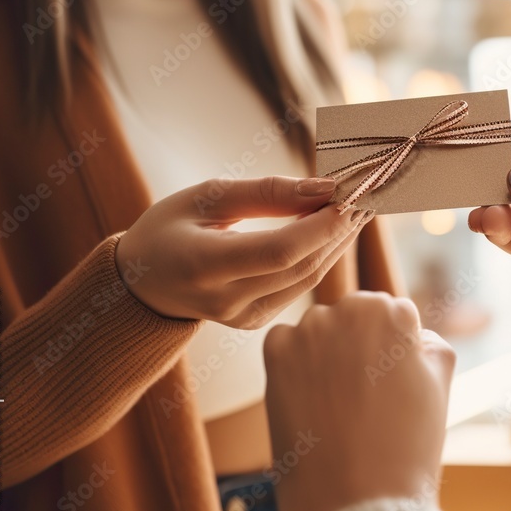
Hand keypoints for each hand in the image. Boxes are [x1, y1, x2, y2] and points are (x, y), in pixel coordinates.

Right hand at [116, 176, 374, 327]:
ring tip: (359, 205)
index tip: (350, 195)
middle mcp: (225, 301)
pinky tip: (335, 229)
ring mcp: (243, 318)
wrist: (143, 284)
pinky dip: (322, 255)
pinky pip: (300, 286)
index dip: (320, 226)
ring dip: (338, 241)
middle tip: (367, 192)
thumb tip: (323, 187)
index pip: (278, 251)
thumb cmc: (170, 229)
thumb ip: (265, 193)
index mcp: (202, 266)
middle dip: (339, 228)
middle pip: (301, 265)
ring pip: (308, 278)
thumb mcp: (206, 197)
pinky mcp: (257, 322)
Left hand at [263, 292, 454, 510]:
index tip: (388, 383)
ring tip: (336, 403)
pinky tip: (309, 399)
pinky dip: (292, 365)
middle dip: (356, 345)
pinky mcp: (276, 354)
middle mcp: (350, 309)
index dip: (392, 351)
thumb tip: (414, 336)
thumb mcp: (439, 386)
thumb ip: (431, 345)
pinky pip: (283, 344)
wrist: (357, 502)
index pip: (391, 314)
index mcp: (393, 312)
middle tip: (362, 394)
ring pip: (318, 330)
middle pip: (353, 316)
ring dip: (324, 353)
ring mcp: (310, 330)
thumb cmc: (405, 448)